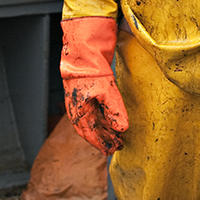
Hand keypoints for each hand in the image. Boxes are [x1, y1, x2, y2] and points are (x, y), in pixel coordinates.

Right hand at [61, 17, 128, 153]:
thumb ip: (114, 109)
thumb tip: (122, 128)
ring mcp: (80, 101)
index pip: (90, 134)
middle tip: (119, 146)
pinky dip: (103, 119)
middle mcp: (77, 109)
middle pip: (91, 130)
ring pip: (92, 122)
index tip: (113, 150)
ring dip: (104, 130)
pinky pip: (94, 112)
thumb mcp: (106, 89)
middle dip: (104, 139)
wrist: (82, 48)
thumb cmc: (90, 68)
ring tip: (117, 136)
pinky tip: (111, 120)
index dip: (101, 143)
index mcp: (78, 111)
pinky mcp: (86, 93)